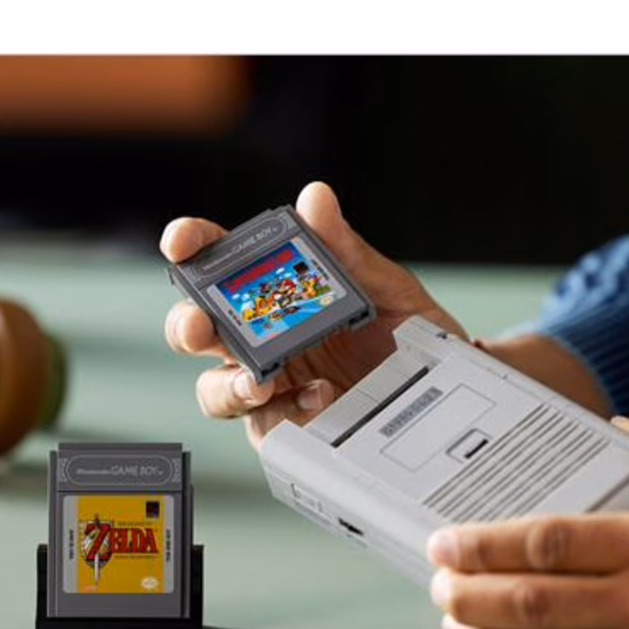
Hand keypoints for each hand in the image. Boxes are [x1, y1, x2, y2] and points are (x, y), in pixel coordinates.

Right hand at [161, 181, 466, 446]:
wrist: (448, 396)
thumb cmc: (413, 341)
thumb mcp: (390, 290)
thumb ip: (348, 251)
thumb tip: (316, 200)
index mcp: (278, 294)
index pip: (220, 264)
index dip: (193, 248)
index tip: (180, 241)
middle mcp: (263, 340)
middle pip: (198, 330)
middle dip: (188, 324)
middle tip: (201, 323)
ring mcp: (272, 387)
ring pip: (215, 388)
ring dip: (226, 384)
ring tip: (259, 380)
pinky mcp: (288, 428)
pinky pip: (265, 425)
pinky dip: (284, 411)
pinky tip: (318, 395)